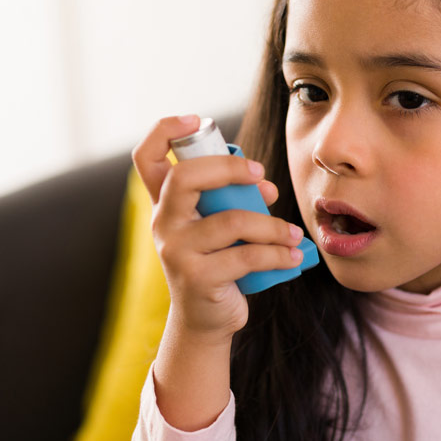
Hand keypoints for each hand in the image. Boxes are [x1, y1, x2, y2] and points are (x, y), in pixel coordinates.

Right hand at [131, 114, 303, 342]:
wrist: (205, 319)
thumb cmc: (218, 263)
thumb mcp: (217, 226)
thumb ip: (232, 199)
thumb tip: (263, 184)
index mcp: (165, 204)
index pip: (147, 157)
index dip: (165, 130)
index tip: (197, 121)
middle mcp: (163, 223)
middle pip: (185, 177)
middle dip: (230, 169)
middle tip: (262, 176)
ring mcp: (176, 251)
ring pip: (231, 221)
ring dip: (271, 225)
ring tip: (292, 234)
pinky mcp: (198, 278)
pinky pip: (247, 256)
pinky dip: (278, 253)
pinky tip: (293, 255)